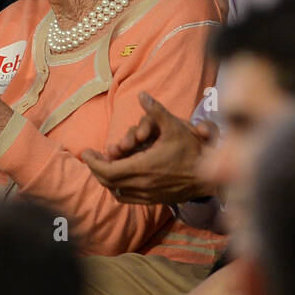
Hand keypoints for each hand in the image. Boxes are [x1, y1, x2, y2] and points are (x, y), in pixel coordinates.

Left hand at [79, 92, 216, 203]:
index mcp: (143, 167)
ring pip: (115, 191)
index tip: (86, 152)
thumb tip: (142, 94)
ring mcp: (147, 195)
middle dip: (95, 169)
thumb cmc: (192, 150)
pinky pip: (127, 198)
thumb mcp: (174, 127)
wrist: (208, 176)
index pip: (107, 170)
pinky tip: (117, 178)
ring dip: (105, 179)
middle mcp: (142, 184)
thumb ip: (156, 111)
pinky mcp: (153, 200)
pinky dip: (116, 189)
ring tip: (102, 165)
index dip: (93, 162)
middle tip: (91, 156)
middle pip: (107, 181)